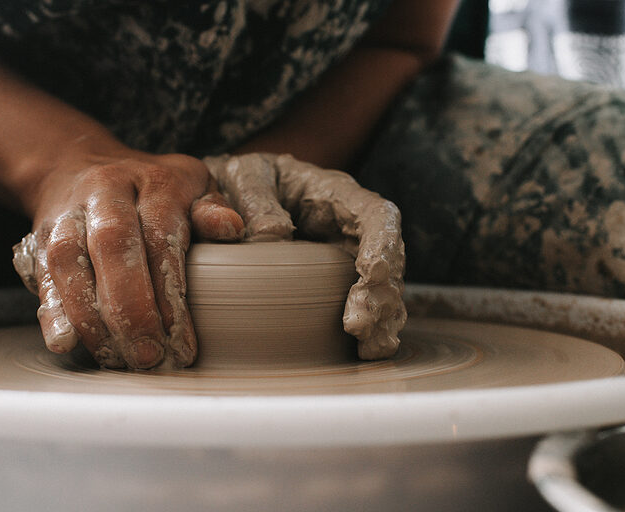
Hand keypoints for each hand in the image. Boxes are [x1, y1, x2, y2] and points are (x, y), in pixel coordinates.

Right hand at [13, 149, 243, 368]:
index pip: (159, 233)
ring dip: (90, 316)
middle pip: (112, 244)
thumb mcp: (191, 184)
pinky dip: (51, 311)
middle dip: (130, 307)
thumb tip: (232, 229)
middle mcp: (105, 193)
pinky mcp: (39, 240)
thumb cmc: (151, 188)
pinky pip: (42, 274)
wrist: (78, 166)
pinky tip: (64, 343)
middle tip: (148, 356)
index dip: (169, 290)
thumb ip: (210, 209)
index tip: (182, 340)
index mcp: (153, 181)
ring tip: (115, 358)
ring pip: (69, 261)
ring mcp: (67, 215)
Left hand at [203, 153, 405, 358]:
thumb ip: (256, 200)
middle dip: (382, 294)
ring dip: (382, 319)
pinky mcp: (337, 284)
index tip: (372, 275)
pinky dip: (370, 329)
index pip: (377, 214)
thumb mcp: (245, 176)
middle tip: (360, 327)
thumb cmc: (245, 181)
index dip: (384, 244)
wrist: (236, 194)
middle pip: (388, 259)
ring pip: (383, 288)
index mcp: (337, 194)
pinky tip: (365, 353)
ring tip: (370, 349)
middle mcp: (352, 227)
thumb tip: (274, 237)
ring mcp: (348, 257)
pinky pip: (364, 306)